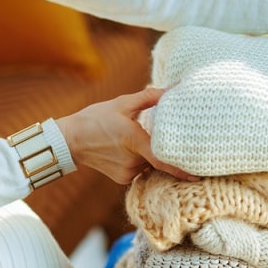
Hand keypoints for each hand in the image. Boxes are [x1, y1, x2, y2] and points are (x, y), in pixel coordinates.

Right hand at [56, 87, 195, 183]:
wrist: (70, 140)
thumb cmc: (95, 118)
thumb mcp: (122, 103)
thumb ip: (148, 97)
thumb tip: (171, 89)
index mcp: (133, 141)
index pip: (162, 160)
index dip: (181, 169)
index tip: (198, 174)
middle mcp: (131, 161)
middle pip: (157, 157)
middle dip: (161, 147)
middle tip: (158, 135)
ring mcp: (126, 172)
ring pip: (149, 164)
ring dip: (148, 153)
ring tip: (135, 139)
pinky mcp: (122, 179)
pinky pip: (140, 170)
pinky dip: (140, 160)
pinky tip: (127, 149)